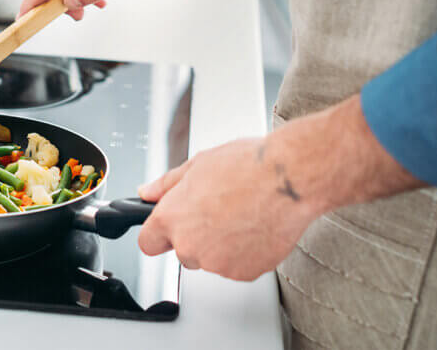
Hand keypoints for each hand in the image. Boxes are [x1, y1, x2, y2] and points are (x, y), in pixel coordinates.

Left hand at [137, 95, 423, 280]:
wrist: (290, 180)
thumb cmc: (248, 166)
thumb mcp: (199, 164)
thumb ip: (167, 184)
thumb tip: (147, 193)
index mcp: (172, 218)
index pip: (148, 242)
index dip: (159, 233)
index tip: (168, 228)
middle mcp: (190, 245)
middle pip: (183, 252)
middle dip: (196, 235)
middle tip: (218, 210)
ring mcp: (217, 263)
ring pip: (212, 259)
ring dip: (221, 244)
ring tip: (242, 213)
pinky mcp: (244, 273)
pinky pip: (237, 266)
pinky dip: (245, 253)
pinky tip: (255, 227)